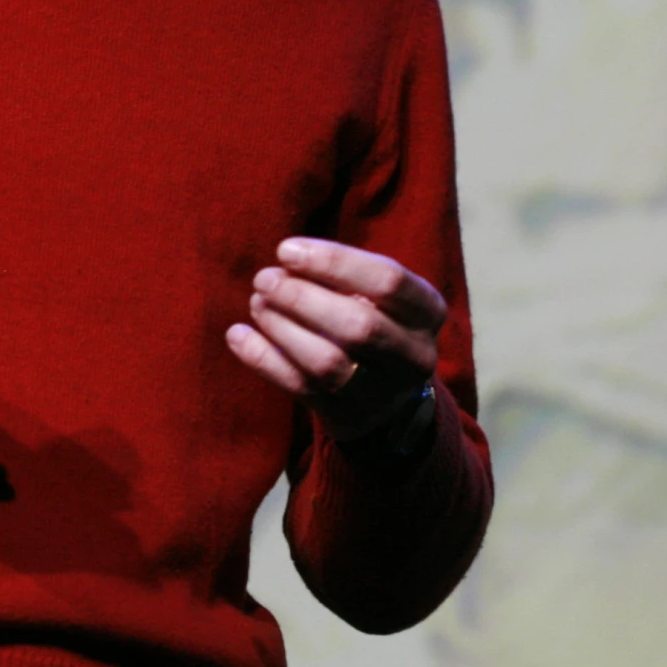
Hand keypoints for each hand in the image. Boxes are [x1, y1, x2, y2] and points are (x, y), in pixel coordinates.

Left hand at [226, 237, 445, 443]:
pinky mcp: (347, 416)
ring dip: (282, 327)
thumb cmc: (375, 323)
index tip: (285, 249)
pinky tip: (238, 335)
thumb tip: (287, 259)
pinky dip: (263, 359)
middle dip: (302, 297)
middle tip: (264, 278)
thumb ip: (344, 276)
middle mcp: (414, 356)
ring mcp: (382, 393)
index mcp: (428, 312)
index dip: (333, 261)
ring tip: (256, 302)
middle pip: (358, 326)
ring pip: (327, 361)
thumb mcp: (379, 296)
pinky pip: (300, 388)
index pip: (388, 280)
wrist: (386, 398)